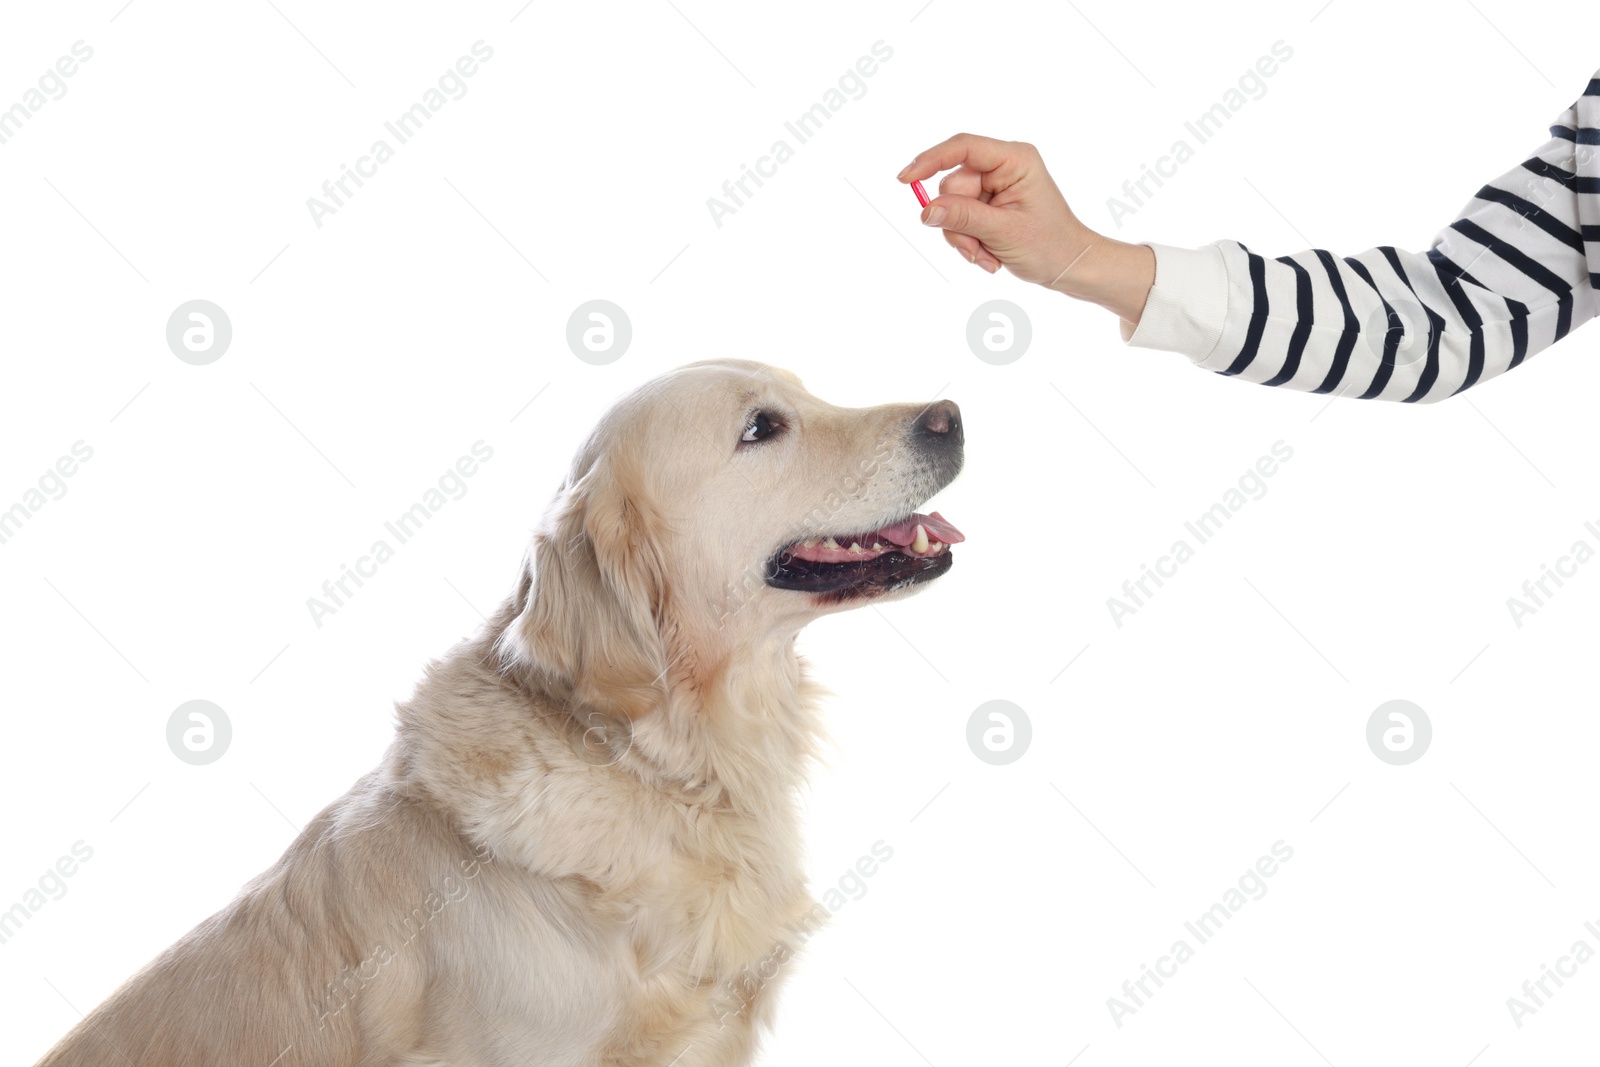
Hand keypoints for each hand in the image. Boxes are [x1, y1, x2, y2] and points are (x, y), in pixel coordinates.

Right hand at [898, 133, 1153, 324]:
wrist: (1070, 266)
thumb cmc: (1050, 245)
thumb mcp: (1003, 232)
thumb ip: (963, 218)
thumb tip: (926, 210)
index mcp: (1014, 159)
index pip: (962, 148)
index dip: (930, 161)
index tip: (905, 180)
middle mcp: (1003, 166)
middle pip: (952, 185)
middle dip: (958, 222)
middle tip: (975, 249)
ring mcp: (995, 186)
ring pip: (952, 206)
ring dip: (964, 237)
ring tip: (987, 256)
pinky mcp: (989, 204)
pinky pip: (960, 219)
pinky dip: (969, 241)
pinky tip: (989, 255)